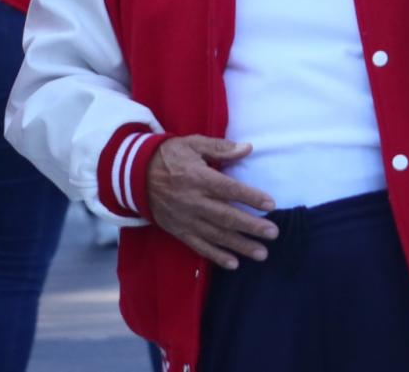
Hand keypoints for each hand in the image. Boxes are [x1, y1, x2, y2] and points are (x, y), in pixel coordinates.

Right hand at [145, 136, 277, 270]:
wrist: (135, 175)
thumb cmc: (169, 156)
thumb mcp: (193, 144)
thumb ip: (220, 148)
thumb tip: (247, 148)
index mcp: (198, 177)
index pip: (229, 189)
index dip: (250, 197)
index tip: (270, 204)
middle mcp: (193, 201)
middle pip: (226, 216)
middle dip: (251, 226)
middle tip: (273, 234)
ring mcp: (185, 218)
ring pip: (216, 235)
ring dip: (240, 245)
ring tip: (261, 253)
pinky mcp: (178, 230)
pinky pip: (199, 246)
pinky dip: (216, 256)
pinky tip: (233, 264)